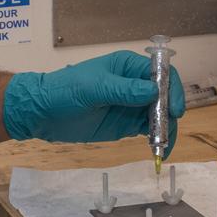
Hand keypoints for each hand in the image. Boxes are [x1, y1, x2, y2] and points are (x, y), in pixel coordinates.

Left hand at [3, 50, 185, 149]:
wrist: (43, 112)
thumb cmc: (63, 91)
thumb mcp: (93, 88)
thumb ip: (123, 90)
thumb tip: (154, 91)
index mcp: (127, 67)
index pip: (161, 73)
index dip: (171, 89)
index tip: (173, 109)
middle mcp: (133, 84)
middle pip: (165, 96)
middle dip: (171, 112)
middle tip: (167, 130)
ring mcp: (131, 105)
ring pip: (161, 115)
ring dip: (167, 128)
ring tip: (163, 145)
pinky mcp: (126, 124)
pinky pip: (149, 130)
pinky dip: (158, 139)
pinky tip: (160, 149)